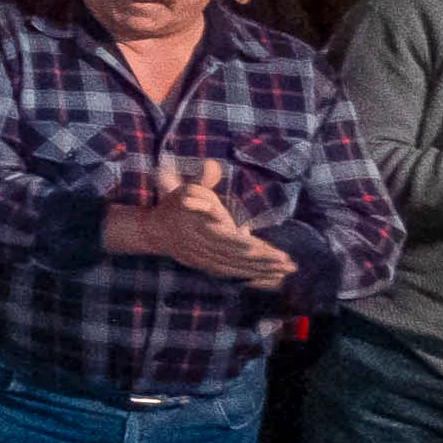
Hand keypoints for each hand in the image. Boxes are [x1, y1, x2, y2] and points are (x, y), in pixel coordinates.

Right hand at [102, 160, 294, 285]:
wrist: (152, 231)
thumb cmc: (173, 206)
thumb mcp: (186, 189)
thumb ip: (202, 179)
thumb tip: (212, 165)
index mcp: (202, 229)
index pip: (231, 241)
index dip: (254, 248)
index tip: (276, 252)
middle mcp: (204, 247)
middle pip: (238, 258)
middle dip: (265, 262)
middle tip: (290, 264)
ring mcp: (204, 259)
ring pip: (236, 268)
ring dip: (262, 271)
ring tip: (285, 271)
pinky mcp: (206, 266)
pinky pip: (230, 273)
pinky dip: (249, 276)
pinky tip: (266, 277)